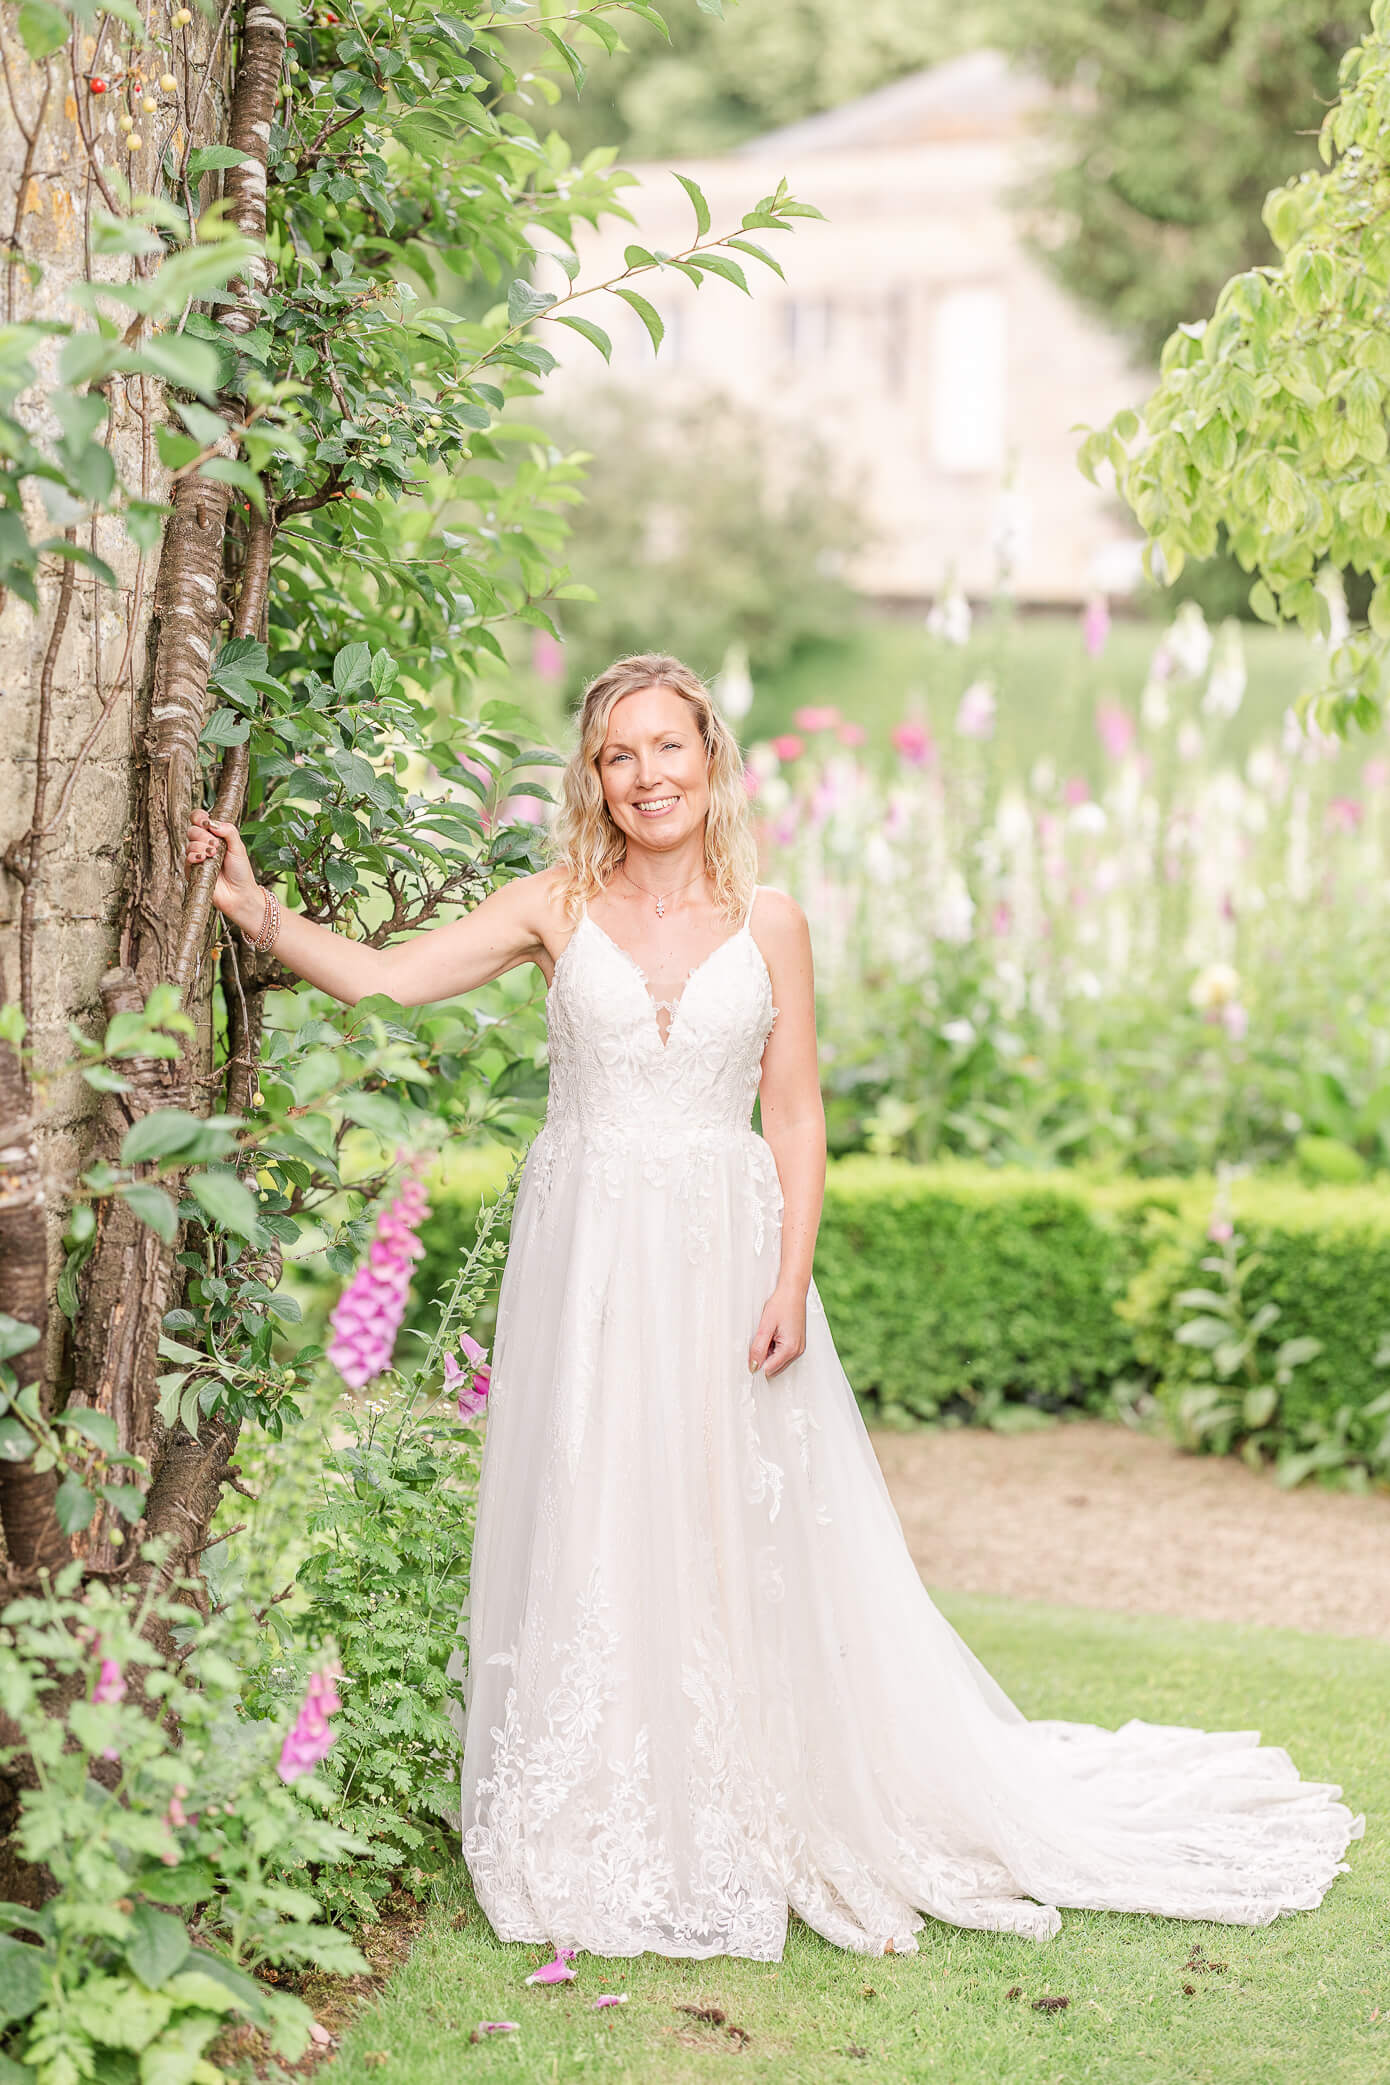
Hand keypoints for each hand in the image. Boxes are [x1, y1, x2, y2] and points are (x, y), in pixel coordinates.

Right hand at [185, 810, 261, 930]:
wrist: (239, 894)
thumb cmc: (240, 871)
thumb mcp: (239, 847)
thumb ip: (229, 831)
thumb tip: (213, 822)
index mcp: (214, 836)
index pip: (199, 819)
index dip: (199, 817)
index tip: (206, 823)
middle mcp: (203, 845)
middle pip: (192, 830)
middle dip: (203, 835)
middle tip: (216, 845)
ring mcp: (197, 857)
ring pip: (189, 844)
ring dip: (201, 846)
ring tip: (213, 855)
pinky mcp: (192, 871)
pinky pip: (187, 858)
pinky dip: (194, 856)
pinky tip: (202, 859)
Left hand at [749, 1284, 806, 1380]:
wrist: (793, 1291)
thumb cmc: (782, 1304)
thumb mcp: (765, 1326)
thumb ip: (759, 1348)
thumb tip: (753, 1365)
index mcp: (789, 1349)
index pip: (769, 1370)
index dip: (757, 1363)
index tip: (752, 1352)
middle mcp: (797, 1351)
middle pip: (774, 1368)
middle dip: (764, 1358)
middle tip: (761, 1339)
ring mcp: (799, 1348)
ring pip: (778, 1362)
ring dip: (769, 1353)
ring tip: (769, 1334)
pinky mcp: (797, 1343)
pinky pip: (783, 1354)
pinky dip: (775, 1348)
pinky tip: (774, 1334)